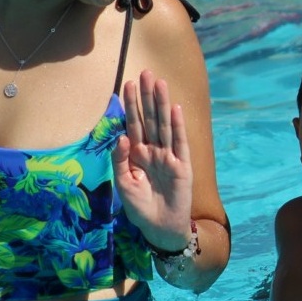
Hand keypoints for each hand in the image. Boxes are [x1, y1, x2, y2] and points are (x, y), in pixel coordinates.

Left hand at [113, 70, 193, 250]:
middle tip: (146, 72)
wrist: (159, 228)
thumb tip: (122, 136)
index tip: (128, 84)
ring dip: (162, 104)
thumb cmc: (139, 208)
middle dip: (147, 96)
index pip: (134, 124)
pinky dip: (177, 126)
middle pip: (150, 118)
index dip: (131, 105)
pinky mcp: (181, 166)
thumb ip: (120, 160)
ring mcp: (168, 156)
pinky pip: (179, 142)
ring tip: (160, 83)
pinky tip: (175, 109)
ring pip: (164, 125)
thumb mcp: (123, 184)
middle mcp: (153, 150)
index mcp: (137, 154)